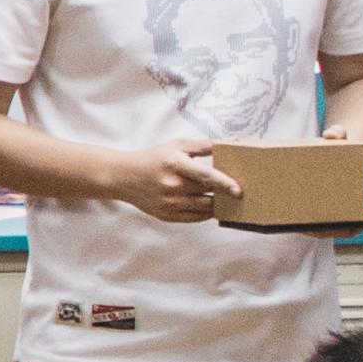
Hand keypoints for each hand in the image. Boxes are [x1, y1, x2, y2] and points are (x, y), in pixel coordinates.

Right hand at [115, 141, 241, 222]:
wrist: (124, 177)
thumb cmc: (154, 158)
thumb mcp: (177, 145)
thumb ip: (204, 145)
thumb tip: (231, 143)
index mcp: (175, 164)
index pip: (205, 176)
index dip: (224, 183)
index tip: (238, 190)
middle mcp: (171, 185)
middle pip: (208, 192)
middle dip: (223, 192)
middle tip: (235, 190)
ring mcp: (168, 203)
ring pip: (204, 208)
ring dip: (216, 204)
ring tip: (223, 198)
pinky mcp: (165, 216)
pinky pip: (194, 218)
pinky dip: (204, 213)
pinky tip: (208, 205)